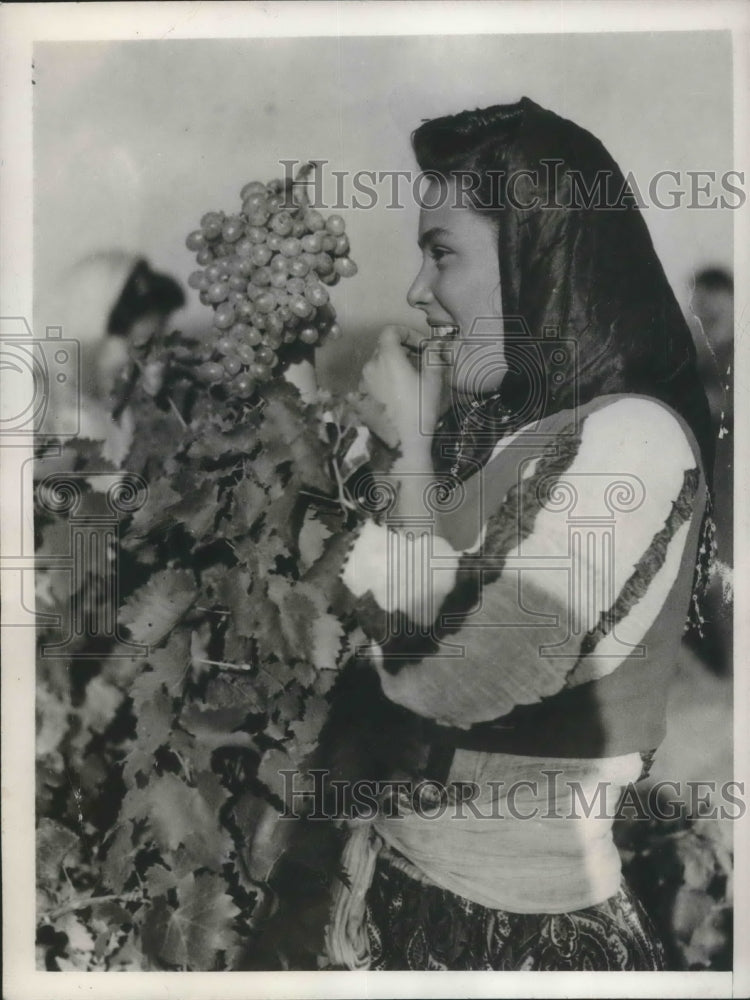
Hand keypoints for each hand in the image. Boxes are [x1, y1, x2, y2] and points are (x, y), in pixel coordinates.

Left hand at [360, 326, 442, 450]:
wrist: (404, 442)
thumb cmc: (421, 408)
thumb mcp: (433, 379)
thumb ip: (433, 355)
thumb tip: (436, 342)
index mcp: (387, 357)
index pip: (391, 330)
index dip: (407, 332)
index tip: (422, 346)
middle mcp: (370, 366)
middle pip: (384, 347)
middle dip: (403, 348)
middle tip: (421, 361)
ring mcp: (363, 383)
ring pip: (379, 364)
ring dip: (394, 364)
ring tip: (411, 377)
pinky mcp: (362, 398)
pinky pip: (373, 380)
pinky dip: (385, 379)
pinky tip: (398, 392)